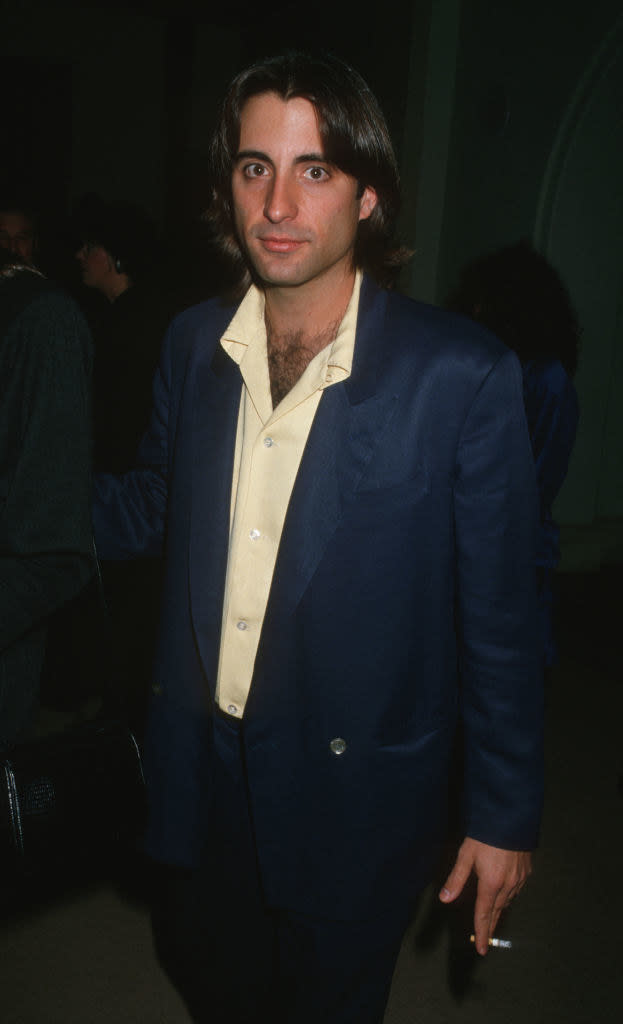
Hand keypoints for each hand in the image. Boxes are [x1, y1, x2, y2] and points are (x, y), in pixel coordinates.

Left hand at [438, 837, 531, 954]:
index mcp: (491, 883)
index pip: (484, 914)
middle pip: (497, 911)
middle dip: (490, 925)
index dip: (481, 932)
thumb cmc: (485, 836)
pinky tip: (505, 896)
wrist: (511, 818)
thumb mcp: (466, 855)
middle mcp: (508, 885)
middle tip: (485, 940)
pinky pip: (516, 891)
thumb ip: (456, 878)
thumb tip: (444, 899)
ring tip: (492, 919)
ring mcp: (520, 879)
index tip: (481, 950)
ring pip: (508, 901)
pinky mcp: (526, 871)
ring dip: (499, 911)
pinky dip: (508, 897)